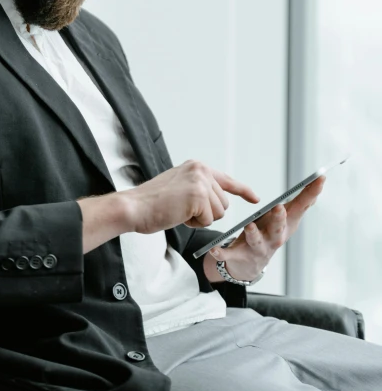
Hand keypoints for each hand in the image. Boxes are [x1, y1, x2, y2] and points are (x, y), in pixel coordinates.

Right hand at [122, 159, 259, 235]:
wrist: (134, 207)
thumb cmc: (152, 203)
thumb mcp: (179, 187)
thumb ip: (198, 189)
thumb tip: (218, 202)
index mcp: (196, 166)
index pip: (226, 179)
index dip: (243, 190)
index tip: (256, 198)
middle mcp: (200, 170)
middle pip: (223, 203)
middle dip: (206, 213)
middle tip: (182, 210)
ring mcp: (200, 182)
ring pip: (219, 212)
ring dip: (201, 219)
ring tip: (179, 211)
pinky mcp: (198, 196)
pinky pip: (209, 220)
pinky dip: (195, 224)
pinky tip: (179, 215)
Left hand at [203, 176, 325, 283]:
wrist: (250, 265)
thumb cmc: (270, 233)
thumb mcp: (286, 218)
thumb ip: (302, 202)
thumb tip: (319, 181)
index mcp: (285, 225)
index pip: (301, 207)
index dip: (311, 193)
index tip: (320, 178)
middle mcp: (274, 238)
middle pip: (279, 229)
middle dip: (279, 219)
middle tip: (279, 207)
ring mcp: (257, 248)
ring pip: (256, 242)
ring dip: (254, 234)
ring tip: (250, 226)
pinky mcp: (239, 256)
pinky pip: (230, 255)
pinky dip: (223, 253)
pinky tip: (215, 249)